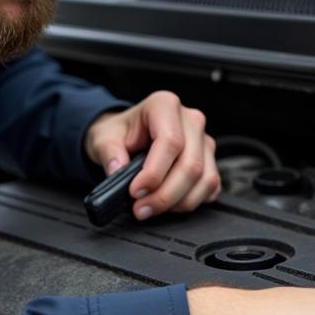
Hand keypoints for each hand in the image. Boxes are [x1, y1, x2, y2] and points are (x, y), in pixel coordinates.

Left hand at [84, 90, 219, 219]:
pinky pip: (211, 187)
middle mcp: (190, 120)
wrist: (128, 135)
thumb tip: (118, 170)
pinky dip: (191, 201)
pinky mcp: (210, 160)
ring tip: (152, 208)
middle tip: (141, 209)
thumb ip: (109, 152)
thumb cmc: (120, 133)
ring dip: (178, 202)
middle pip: (191, 164)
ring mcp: (204, 141)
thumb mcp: (104, 138)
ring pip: (204, 178)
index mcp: (164, 105)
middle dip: (165, 195)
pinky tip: (169, 204)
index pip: (170, 141)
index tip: (136, 191)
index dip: (154, 172)